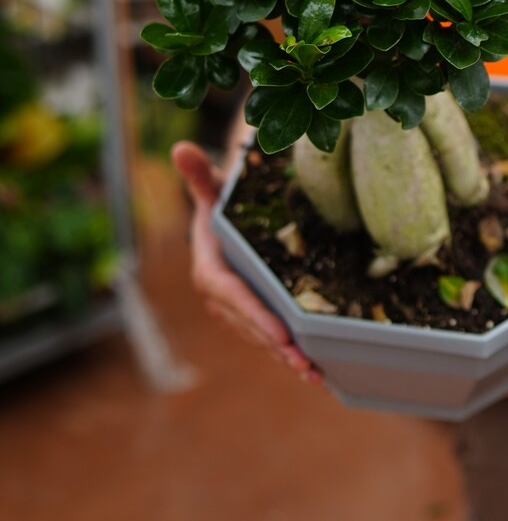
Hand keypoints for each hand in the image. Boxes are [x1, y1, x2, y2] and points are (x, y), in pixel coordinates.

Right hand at [171, 141, 321, 382]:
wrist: (222, 216)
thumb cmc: (222, 198)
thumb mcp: (214, 187)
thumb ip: (200, 173)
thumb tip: (181, 148)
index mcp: (208, 270)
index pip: (233, 297)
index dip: (257, 316)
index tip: (282, 333)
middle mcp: (217, 296)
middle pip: (249, 324)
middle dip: (276, 344)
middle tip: (305, 362)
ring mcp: (231, 310)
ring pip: (258, 336)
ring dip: (283, 356)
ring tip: (313, 372)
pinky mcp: (245, 315)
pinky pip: (265, 335)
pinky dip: (285, 351)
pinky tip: (313, 366)